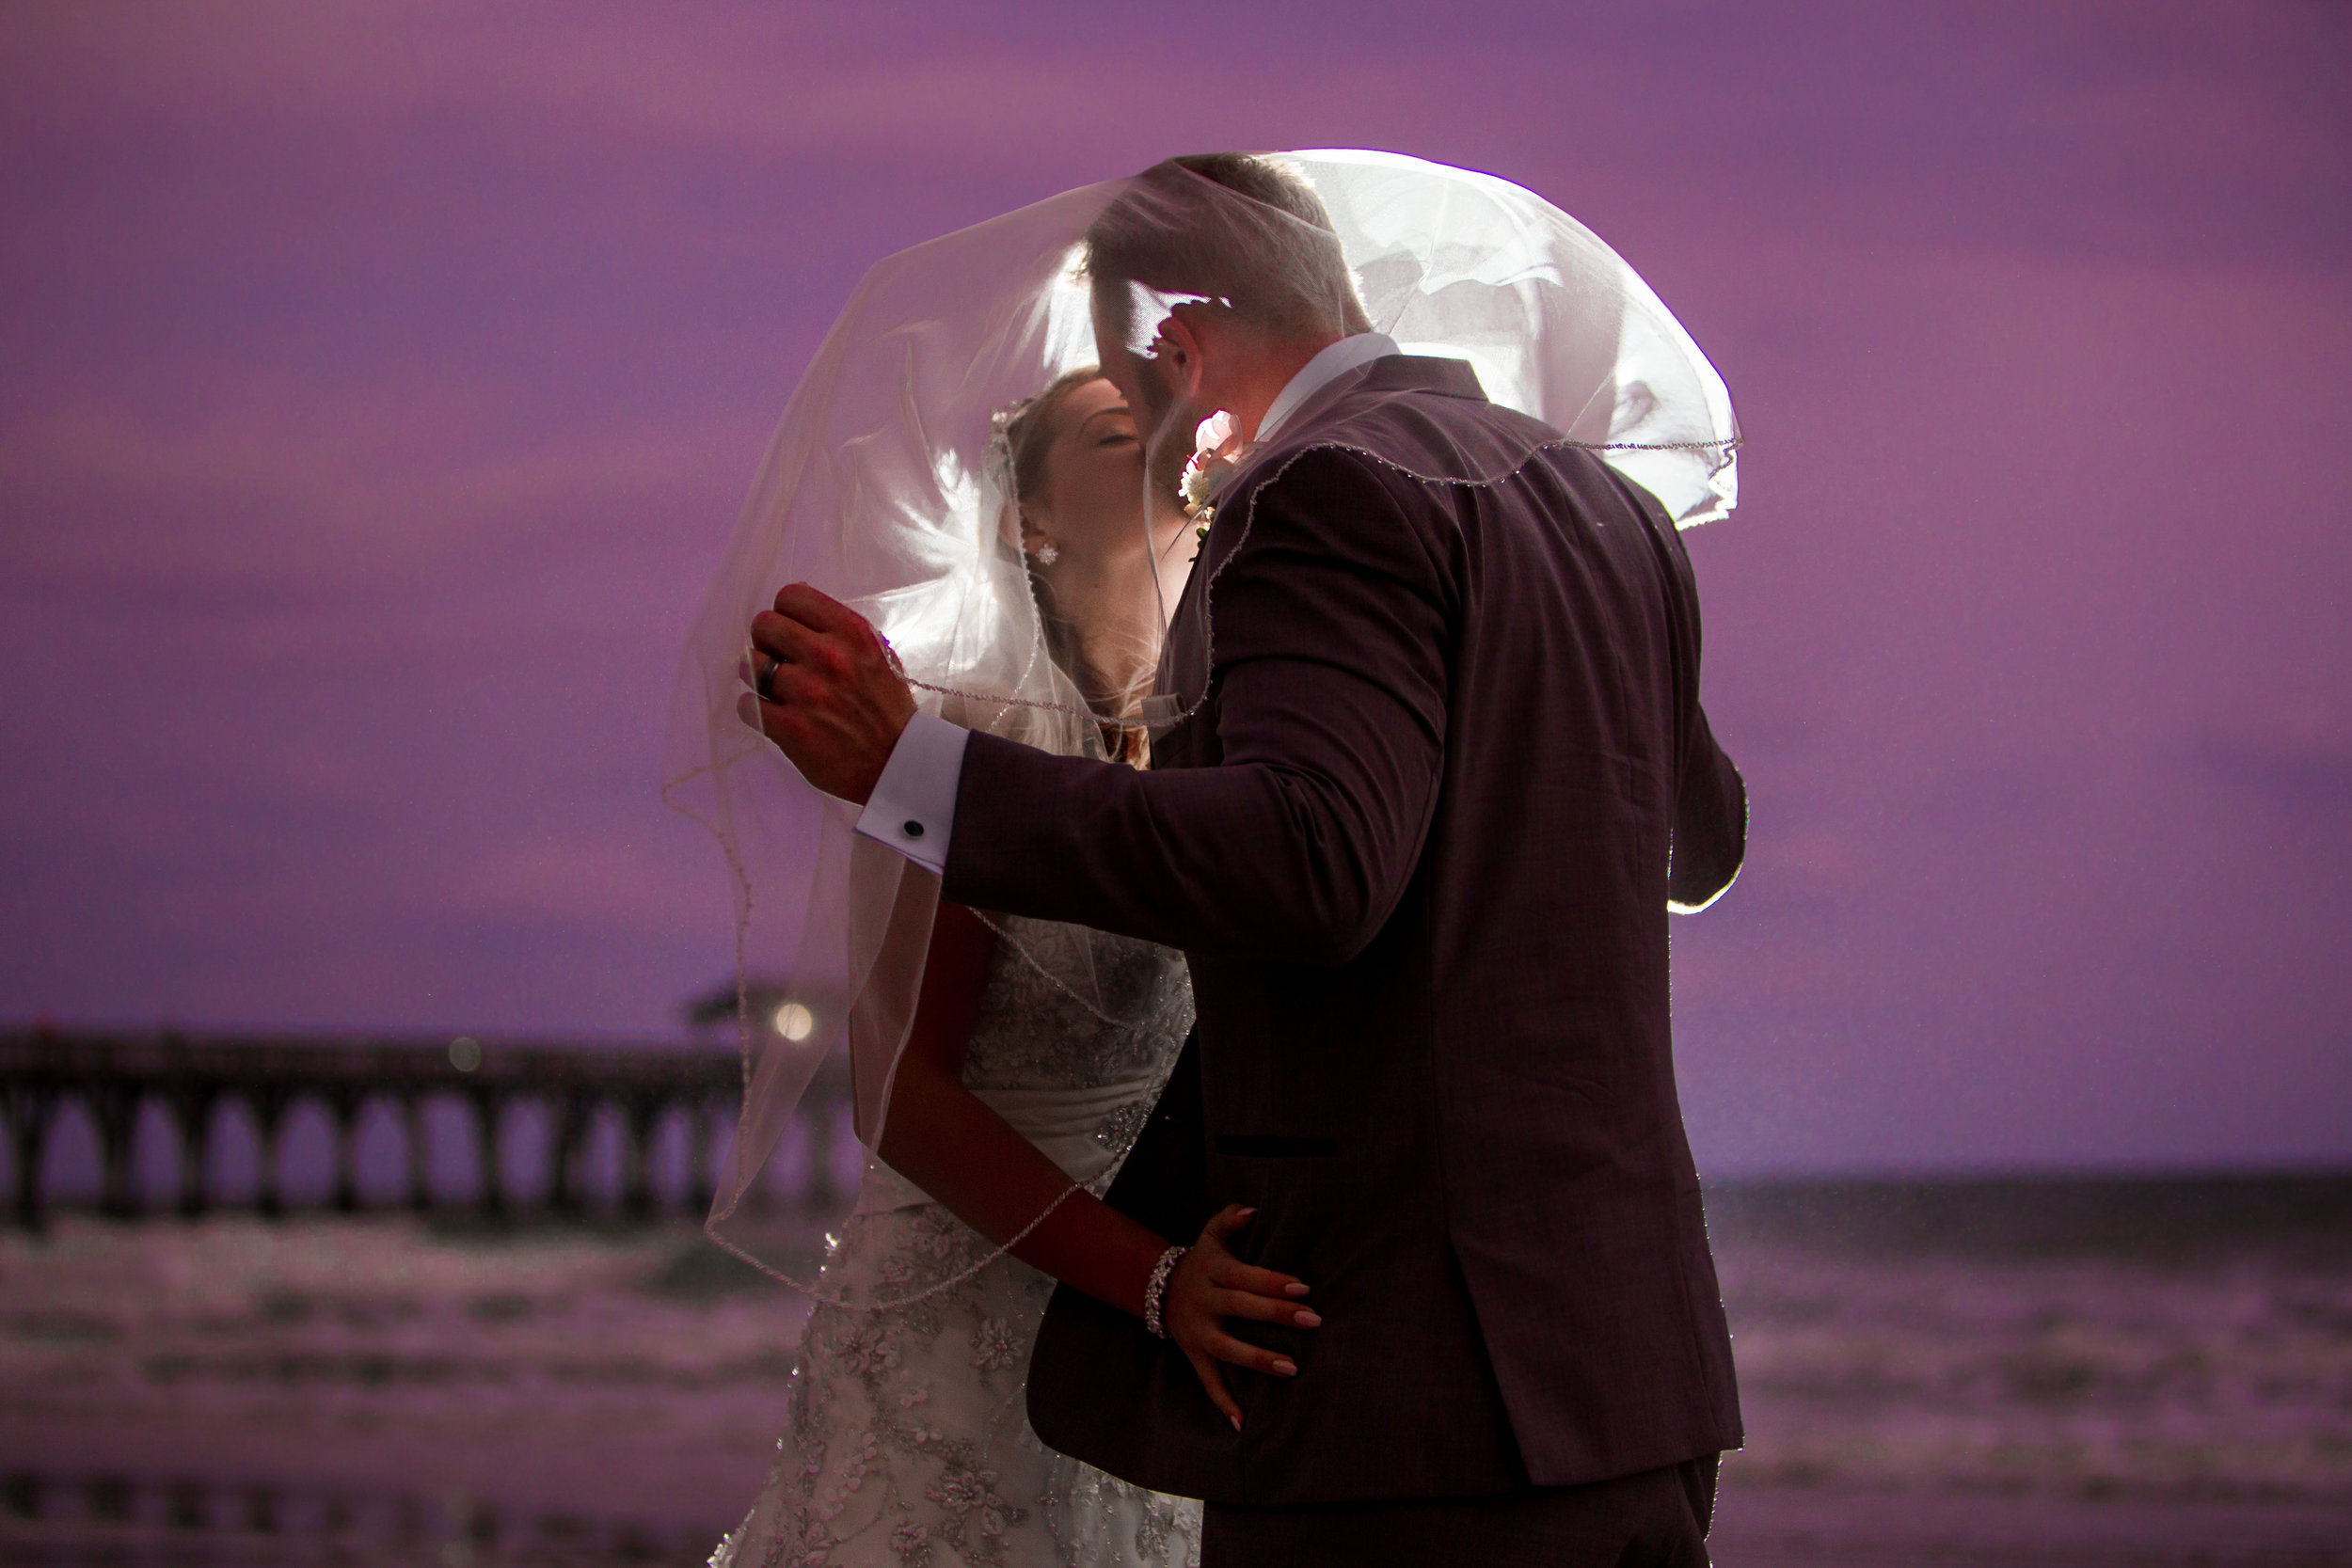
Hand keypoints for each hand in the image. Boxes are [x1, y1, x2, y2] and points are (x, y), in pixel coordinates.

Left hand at [739, 584, 915, 803]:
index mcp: (852, 633)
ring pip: (749, 664)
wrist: (898, 763)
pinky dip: (755, 710)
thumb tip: (798, 607)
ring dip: (757, 676)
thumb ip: (840, 631)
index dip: (784, 614)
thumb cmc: (887, 708)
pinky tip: (775, 715)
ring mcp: (807, 693)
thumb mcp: (877, 655)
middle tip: (778, 661)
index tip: (789, 632)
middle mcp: (829, 657)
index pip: (792, 596)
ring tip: (777, 690)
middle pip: (764, 625)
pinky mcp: (790, 728)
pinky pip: (747, 705)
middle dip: (766, 642)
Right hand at [1165, 1204, 1317, 1430]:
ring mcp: (1198, 1332)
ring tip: (1292, 1369)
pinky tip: (1243, 1423)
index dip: (1274, 1281)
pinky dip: (1223, 1403)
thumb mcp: (1211, 1234)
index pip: (1246, 1276)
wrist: (1158, 1288)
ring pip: (1227, 1349)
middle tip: (1313, 1320)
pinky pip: (1207, 1381)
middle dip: (1278, 1314)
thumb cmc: (1202, 1260)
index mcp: (1213, 1271)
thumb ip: (1231, 1219)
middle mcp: (1204, 1301)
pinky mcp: (1194, 1355)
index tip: (1304, 1287)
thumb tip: (1253, 1210)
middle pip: (1242, 1309)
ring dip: (1258, 1360)